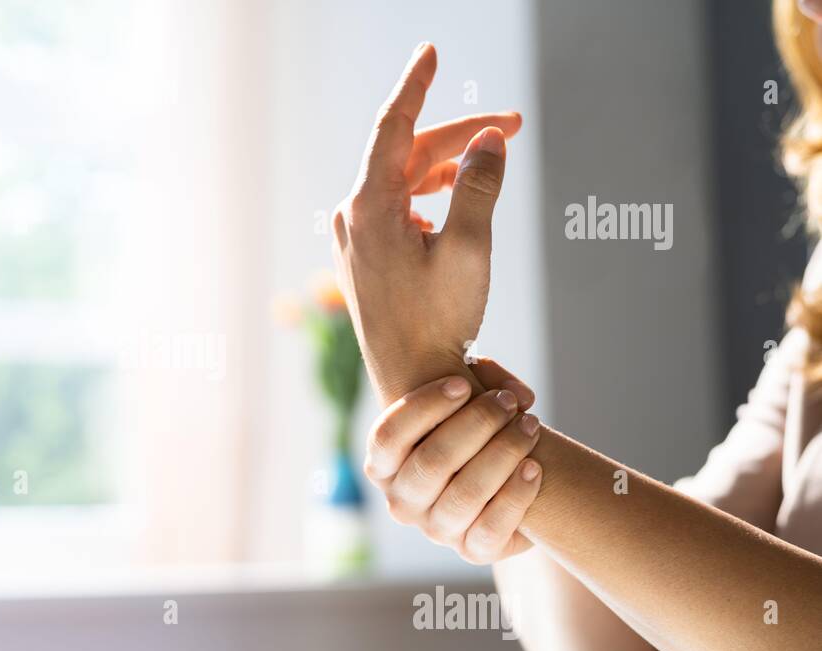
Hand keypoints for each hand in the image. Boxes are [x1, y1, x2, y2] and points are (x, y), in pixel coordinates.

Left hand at [331, 43, 512, 402]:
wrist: (412, 383)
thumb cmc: (438, 321)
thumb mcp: (471, 250)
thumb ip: (480, 187)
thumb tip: (490, 137)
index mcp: (370, 207)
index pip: (394, 126)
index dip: (417, 84)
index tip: (431, 51)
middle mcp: (353, 216)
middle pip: (408, 155)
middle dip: (460, 136)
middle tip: (513, 125)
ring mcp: (355, 237)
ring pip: (404, 182)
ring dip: (449, 168)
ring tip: (492, 162)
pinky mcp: (363, 256)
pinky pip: (397, 208)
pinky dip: (431, 198)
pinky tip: (457, 211)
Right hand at [364, 358, 540, 563]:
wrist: (501, 483)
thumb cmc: (471, 433)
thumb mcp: (459, 404)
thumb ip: (475, 380)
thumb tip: (515, 391)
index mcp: (383, 466)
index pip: (387, 437)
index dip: (424, 407)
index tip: (463, 383)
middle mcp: (402, 502)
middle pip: (430, 462)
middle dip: (476, 424)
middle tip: (507, 402)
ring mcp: (435, 530)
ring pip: (464, 495)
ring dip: (502, 453)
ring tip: (529, 426)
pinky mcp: (472, 551)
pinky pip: (491, 528)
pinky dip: (516, 494)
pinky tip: (535, 467)